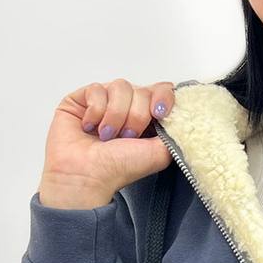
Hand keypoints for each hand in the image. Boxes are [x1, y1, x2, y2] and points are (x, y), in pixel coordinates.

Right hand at [38, 78, 175, 207]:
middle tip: (127, 138)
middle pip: (142, 90)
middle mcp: (126, 108)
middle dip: (136, 116)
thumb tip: (180, 115)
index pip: (162, 91)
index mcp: (146, 119)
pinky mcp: (82, 99)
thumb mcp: (159, 153)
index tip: (159, 114)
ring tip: (106, 136)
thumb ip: (174, 132)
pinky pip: (96, 89)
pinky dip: (95, 111)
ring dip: (115, 115)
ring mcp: (104, 102)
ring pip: (120, 87)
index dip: (163, 98)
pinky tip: (89, 128)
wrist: (86, 176)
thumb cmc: (117, 169)